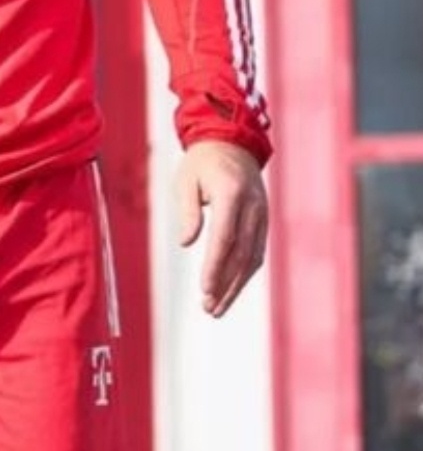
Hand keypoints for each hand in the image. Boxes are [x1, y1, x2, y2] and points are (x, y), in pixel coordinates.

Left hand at [176, 140, 267, 317]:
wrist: (232, 142)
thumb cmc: (202, 162)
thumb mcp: (186, 180)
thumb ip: (188, 211)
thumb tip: (187, 243)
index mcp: (232, 194)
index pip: (225, 238)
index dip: (215, 266)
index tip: (205, 289)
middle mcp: (252, 206)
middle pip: (241, 253)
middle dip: (226, 284)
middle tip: (209, 308)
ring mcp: (262, 214)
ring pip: (253, 257)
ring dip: (236, 285)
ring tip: (217, 307)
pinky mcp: (263, 220)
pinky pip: (257, 251)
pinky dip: (245, 273)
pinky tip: (231, 288)